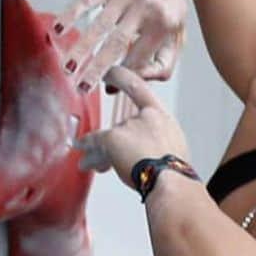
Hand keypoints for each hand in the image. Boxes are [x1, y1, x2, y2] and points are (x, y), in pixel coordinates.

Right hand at [54, 0, 189, 92]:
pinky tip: (59, 30)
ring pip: (99, 25)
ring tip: (67, 67)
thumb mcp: (177, 36)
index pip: (139, 58)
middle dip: (97, 69)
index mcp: (164, 26)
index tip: (104, 88)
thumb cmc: (170, 5)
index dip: (121, 74)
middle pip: (116, 45)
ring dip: (81, 48)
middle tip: (81, 88)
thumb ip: (160, 63)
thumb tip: (129, 82)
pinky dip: (71, 14)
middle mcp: (145, 9)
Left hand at [75, 67, 189, 185]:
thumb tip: (150, 151)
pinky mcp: (113, 138)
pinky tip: (80, 152)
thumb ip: (159, 143)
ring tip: (90, 162)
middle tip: (114, 154)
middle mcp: (144, 117)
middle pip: (123, 125)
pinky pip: (94, 142)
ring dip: (100, 151)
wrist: (171, 183)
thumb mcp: (175, 150)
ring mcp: (128, 126)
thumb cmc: (175, 173)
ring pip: (109, 137)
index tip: (110, 72)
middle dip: (117, 142)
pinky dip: (86, 146)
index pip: (139, 88)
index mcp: (161, 117)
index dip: (121, 77)